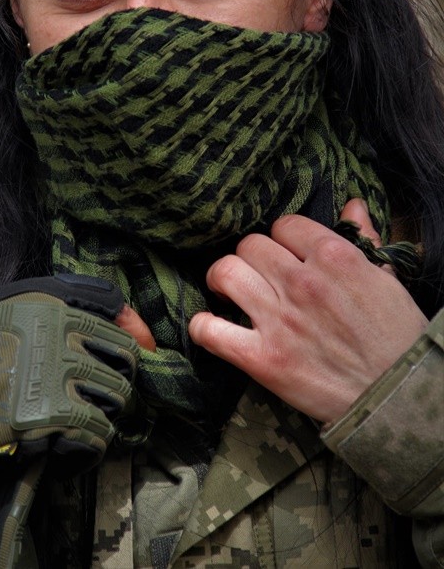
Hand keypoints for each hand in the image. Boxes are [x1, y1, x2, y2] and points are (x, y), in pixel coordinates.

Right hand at [0, 274, 139, 472]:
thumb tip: (142, 333)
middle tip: (88, 398)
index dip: (128, 335)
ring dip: (100, 414)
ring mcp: (53, 370)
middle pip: (123, 356)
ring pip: (116, 395)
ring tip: (70, 423)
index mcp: (39, 301)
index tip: (134, 352)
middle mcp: (51, 329)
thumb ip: (58, 311)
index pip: (110, 307)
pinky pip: (98, 433)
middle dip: (113, 380)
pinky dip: (85, 449)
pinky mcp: (53, 414)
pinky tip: (59, 449)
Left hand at [188, 199, 426, 423]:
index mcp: (336, 259)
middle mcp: (303, 284)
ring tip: (230, 291)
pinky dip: (203, 327)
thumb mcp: (389, 282)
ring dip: (222, 280)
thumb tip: (352, 206)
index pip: (284, 225)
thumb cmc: (397, 340)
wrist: (401, 399)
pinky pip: (209, 330)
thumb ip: (365, 241)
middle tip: (261, 277)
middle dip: (254, 259)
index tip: (288, 256)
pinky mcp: (262, 358)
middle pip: (249, 245)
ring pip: (224, 272)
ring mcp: (280, 321)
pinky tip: (213, 326)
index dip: (284, 240)